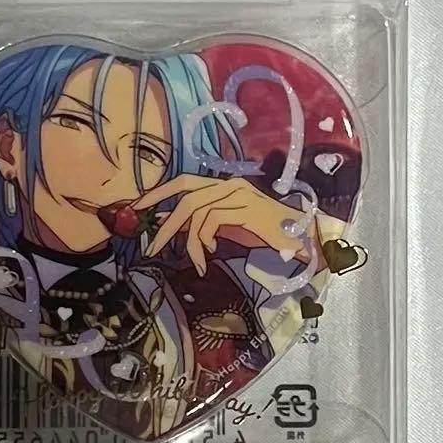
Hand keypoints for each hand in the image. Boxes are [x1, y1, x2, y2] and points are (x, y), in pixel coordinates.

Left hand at [134, 174, 316, 276]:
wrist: (304, 236)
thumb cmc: (268, 233)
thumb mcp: (229, 227)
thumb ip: (202, 223)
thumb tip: (170, 224)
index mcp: (224, 185)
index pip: (185, 181)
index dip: (159, 192)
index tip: (138, 207)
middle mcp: (230, 184)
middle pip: (185, 192)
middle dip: (164, 217)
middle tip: (150, 243)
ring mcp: (238, 194)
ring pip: (195, 210)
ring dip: (188, 240)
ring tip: (194, 261)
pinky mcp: (245, 208)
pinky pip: (210, 222)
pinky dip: (204, 241)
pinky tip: (210, 254)